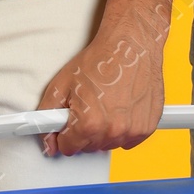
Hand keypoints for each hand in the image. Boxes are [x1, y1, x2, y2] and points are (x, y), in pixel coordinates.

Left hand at [38, 7, 168, 155]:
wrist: (131, 45)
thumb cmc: (99, 61)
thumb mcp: (62, 84)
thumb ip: (47, 117)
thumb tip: (48, 142)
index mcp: (88, 123)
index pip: (68, 148)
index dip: (66, 133)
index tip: (70, 121)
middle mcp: (111, 130)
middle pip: (89, 148)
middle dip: (85, 131)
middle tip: (90, 106)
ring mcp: (131, 130)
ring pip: (109, 145)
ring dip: (105, 131)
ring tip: (106, 105)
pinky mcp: (146, 127)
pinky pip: (129, 141)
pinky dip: (124, 130)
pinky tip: (122, 109)